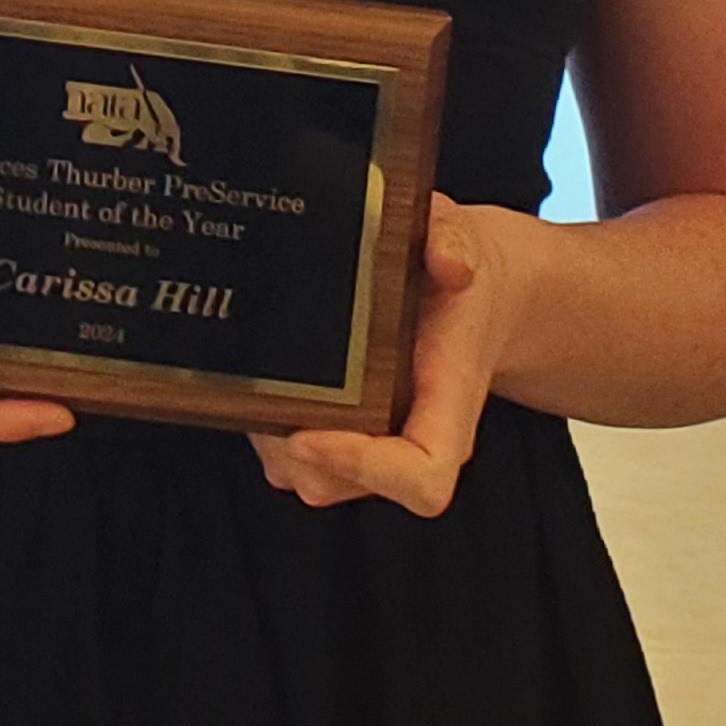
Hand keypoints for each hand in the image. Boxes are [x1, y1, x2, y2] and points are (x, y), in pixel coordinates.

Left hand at [252, 196, 527, 517]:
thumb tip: (448, 261)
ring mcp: (376, 441)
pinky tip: (256, 381)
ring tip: (250, 383)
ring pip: (314, 479)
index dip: (363, 469)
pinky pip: (299, 459)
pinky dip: (270, 431)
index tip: (308, 437)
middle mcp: (412, 434)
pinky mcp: (345, 433)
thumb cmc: (461, 278)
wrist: (475, 295)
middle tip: (254, 393)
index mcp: (449, 401)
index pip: (422, 476)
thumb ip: (454, 240)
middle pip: (348, 486)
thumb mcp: (461, 239)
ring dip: (273, 443)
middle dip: (291, 451)